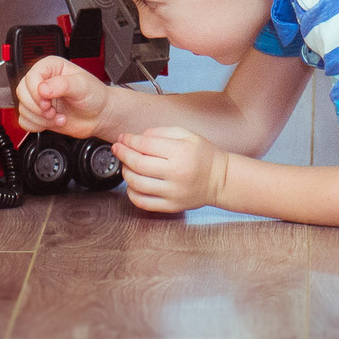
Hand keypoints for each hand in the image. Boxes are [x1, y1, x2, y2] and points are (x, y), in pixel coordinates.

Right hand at [16, 54, 109, 136]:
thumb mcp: (82, 85)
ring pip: (23, 108)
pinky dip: (37, 125)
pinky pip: (24, 121)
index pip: (31, 77)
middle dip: (37, 106)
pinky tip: (53, 122)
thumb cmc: (94, 96)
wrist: (100, 115)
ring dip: (40, 118)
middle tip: (52, 110)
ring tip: (57, 116)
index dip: (36, 91)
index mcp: (51, 67)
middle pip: (22, 92)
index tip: (48, 100)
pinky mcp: (38, 114)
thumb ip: (62, 84)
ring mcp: (39, 98)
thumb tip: (42, 88)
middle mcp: (42, 81)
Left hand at [113, 125, 228, 213]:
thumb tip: (137, 138)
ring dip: (125, 173)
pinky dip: (132, 193)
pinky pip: (143, 202)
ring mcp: (173, 193)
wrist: (221, 179)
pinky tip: (132, 184)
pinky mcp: (172, 206)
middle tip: (118, 149)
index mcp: (180, 152)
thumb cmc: (204, 156)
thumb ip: (161, 132)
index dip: (129, 140)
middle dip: (123, 154)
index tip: (123, 138)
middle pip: (138, 164)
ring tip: (126, 165)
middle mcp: (176, 174)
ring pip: (137, 184)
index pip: (145, 145)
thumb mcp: (187, 134)